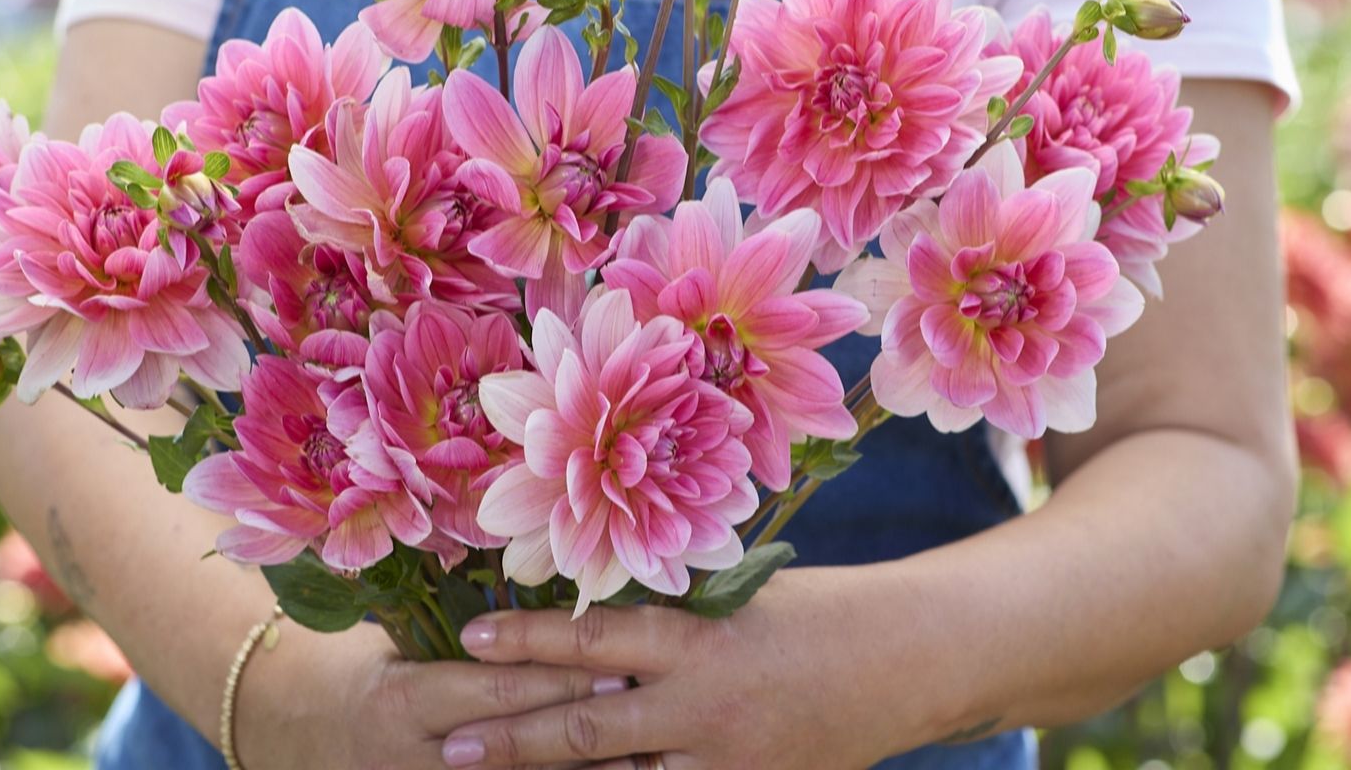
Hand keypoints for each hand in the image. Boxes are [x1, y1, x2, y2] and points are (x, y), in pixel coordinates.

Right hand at [236, 617, 626, 769]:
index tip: (618, 663)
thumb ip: (464, 626)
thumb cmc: (377, 663)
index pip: (496, 690)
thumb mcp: (402, 639)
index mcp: (405, 699)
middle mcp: (413, 758)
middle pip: (514, 745)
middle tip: (641, 706)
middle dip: (580, 727)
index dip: (559, 679)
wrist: (317, 732)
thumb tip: (543, 578)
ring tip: (641, 755)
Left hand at [437, 572, 900, 769]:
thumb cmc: (815, 610)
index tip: (470, 638)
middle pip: (585, 729)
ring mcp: (723, 765)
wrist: (901, 661)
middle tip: (449, 746)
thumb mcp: (736, 596)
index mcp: (696, 640)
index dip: (526, 639)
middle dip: (511, 740)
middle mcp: (700, 708)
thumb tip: (595, 627)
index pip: (592, 639)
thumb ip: (669, 617)